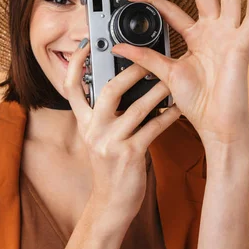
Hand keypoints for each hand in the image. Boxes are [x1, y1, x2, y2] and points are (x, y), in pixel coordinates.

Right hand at [63, 40, 180, 223]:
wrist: (111, 202)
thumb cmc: (109, 167)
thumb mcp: (97, 138)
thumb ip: (103, 115)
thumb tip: (122, 86)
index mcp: (84, 123)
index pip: (71, 88)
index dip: (75, 64)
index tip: (86, 45)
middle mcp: (93, 130)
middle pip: (108, 90)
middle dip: (130, 72)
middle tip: (147, 61)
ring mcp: (111, 143)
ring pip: (137, 108)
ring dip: (157, 92)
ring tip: (170, 80)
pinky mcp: (131, 155)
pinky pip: (154, 129)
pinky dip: (168, 117)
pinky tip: (178, 109)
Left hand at [111, 0, 248, 153]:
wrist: (214, 124)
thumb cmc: (197, 102)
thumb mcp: (165, 73)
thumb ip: (144, 57)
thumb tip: (117, 47)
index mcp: (196, 38)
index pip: (174, 10)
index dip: (155, 0)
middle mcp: (214, 32)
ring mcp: (229, 35)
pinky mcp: (243, 44)